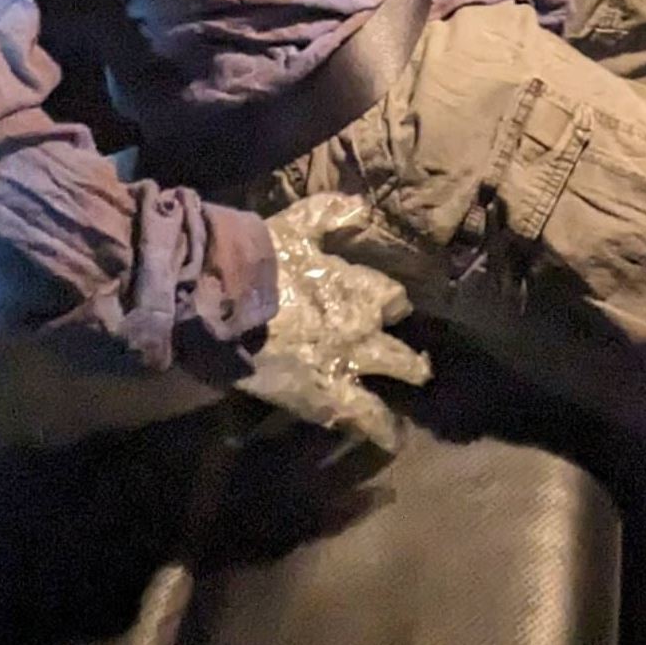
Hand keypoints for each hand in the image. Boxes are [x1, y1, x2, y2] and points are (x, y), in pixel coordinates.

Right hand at [239, 194, 431, 453]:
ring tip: (406, 414)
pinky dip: (378, 430)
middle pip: (400, 347)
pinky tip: (389, 440)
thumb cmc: (260, 260)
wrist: (228, 302)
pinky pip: (363, 418)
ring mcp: (347, 364)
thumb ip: (332, 213)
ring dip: (402, 391)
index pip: (391, 298)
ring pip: (390, 382)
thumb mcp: (298, 225)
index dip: (390, 304)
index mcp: (357, 288)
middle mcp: (362, 327)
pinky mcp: (326, 397)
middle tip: (417, 366)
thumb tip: (362, 204)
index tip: (391, 309)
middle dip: (409, 358)